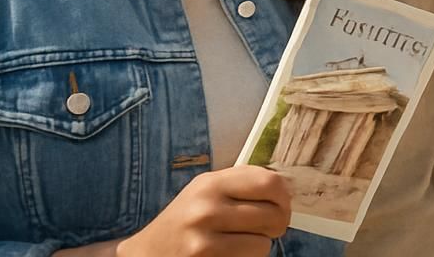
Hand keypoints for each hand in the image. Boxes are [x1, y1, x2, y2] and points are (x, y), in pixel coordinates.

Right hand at [116, 166, 288, 256]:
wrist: (146, 254)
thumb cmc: (185, 220)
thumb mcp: (206, 190)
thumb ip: (243, 182)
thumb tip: (287, 187)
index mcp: (211, 183)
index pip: (269, 182)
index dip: (284, 197)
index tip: (282, 205)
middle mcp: (206, 207)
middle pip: (273, 214)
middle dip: (277, 224)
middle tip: (267, 228)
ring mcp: (203, 238)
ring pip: (264, 244)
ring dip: (260, 245)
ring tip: (241, 242)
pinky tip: (228, 254)